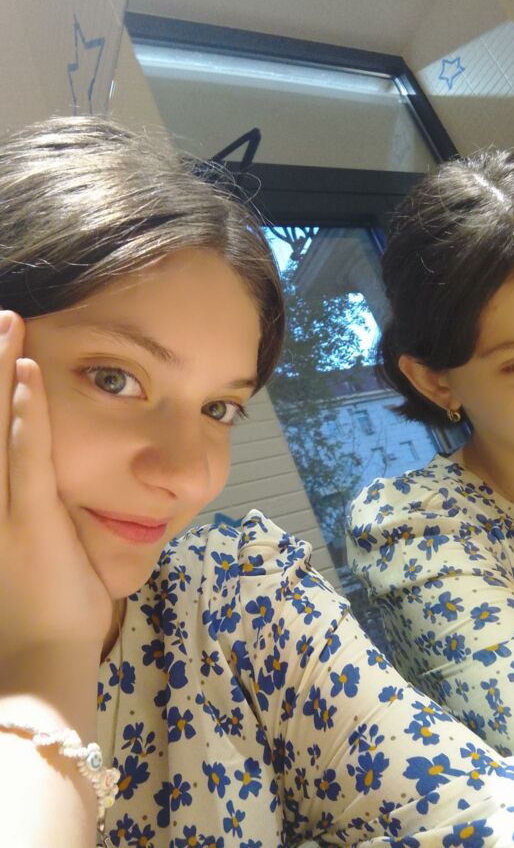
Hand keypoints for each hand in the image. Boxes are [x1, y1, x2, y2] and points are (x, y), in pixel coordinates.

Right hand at [0, 312, 111, 665]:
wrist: (36, 663)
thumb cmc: (35, 609)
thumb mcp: (18, 548)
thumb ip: (20, 507)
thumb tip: (26, 472)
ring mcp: (0, 511)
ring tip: (7, 323)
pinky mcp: (30, 522)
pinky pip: (28, 458)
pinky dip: (27, 416)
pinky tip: (28, 376)